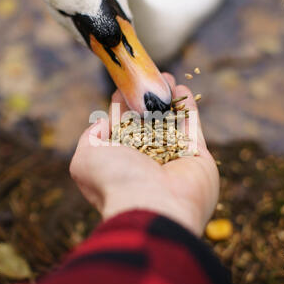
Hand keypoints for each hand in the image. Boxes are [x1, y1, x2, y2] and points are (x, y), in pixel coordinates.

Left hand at [70, 73, 218, 236]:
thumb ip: (90, 138)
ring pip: (171, 122)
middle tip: (148, 77)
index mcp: (123, 163)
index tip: (123, 85)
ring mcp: (175, 160)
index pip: (122, 129)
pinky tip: (182, 88)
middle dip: (147, 100)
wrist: (152, 206)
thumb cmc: (115, 182)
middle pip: (148, 123)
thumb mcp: (85, 159)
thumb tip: (103, 123)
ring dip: (168, 99)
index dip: (122, 106)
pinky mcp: (198, 158)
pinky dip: (188, 108)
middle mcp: (148, 162)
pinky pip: (193, 127)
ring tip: (165, 76)